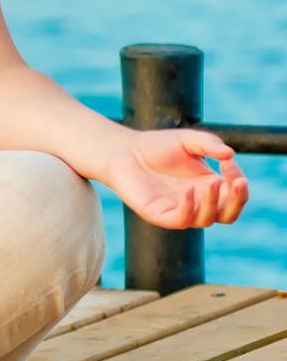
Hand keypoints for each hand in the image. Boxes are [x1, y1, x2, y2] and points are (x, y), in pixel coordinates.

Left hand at [102, 128, 248, 229]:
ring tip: (213, 181)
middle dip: (238, 200)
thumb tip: (230, 154)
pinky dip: (189, 207)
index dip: (239, 183)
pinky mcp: (158, 215)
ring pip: (206, 220)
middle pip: (228, 215)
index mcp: (208, 188)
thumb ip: (209, 144)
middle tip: (238, 182)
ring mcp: (178, 210)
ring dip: (214, 203)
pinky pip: (180, 220)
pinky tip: (190, 189)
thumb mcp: (188, 140)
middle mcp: (196, 203)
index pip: (235, 195)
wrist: (122, 150)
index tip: (229, 162)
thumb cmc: (156, 146)